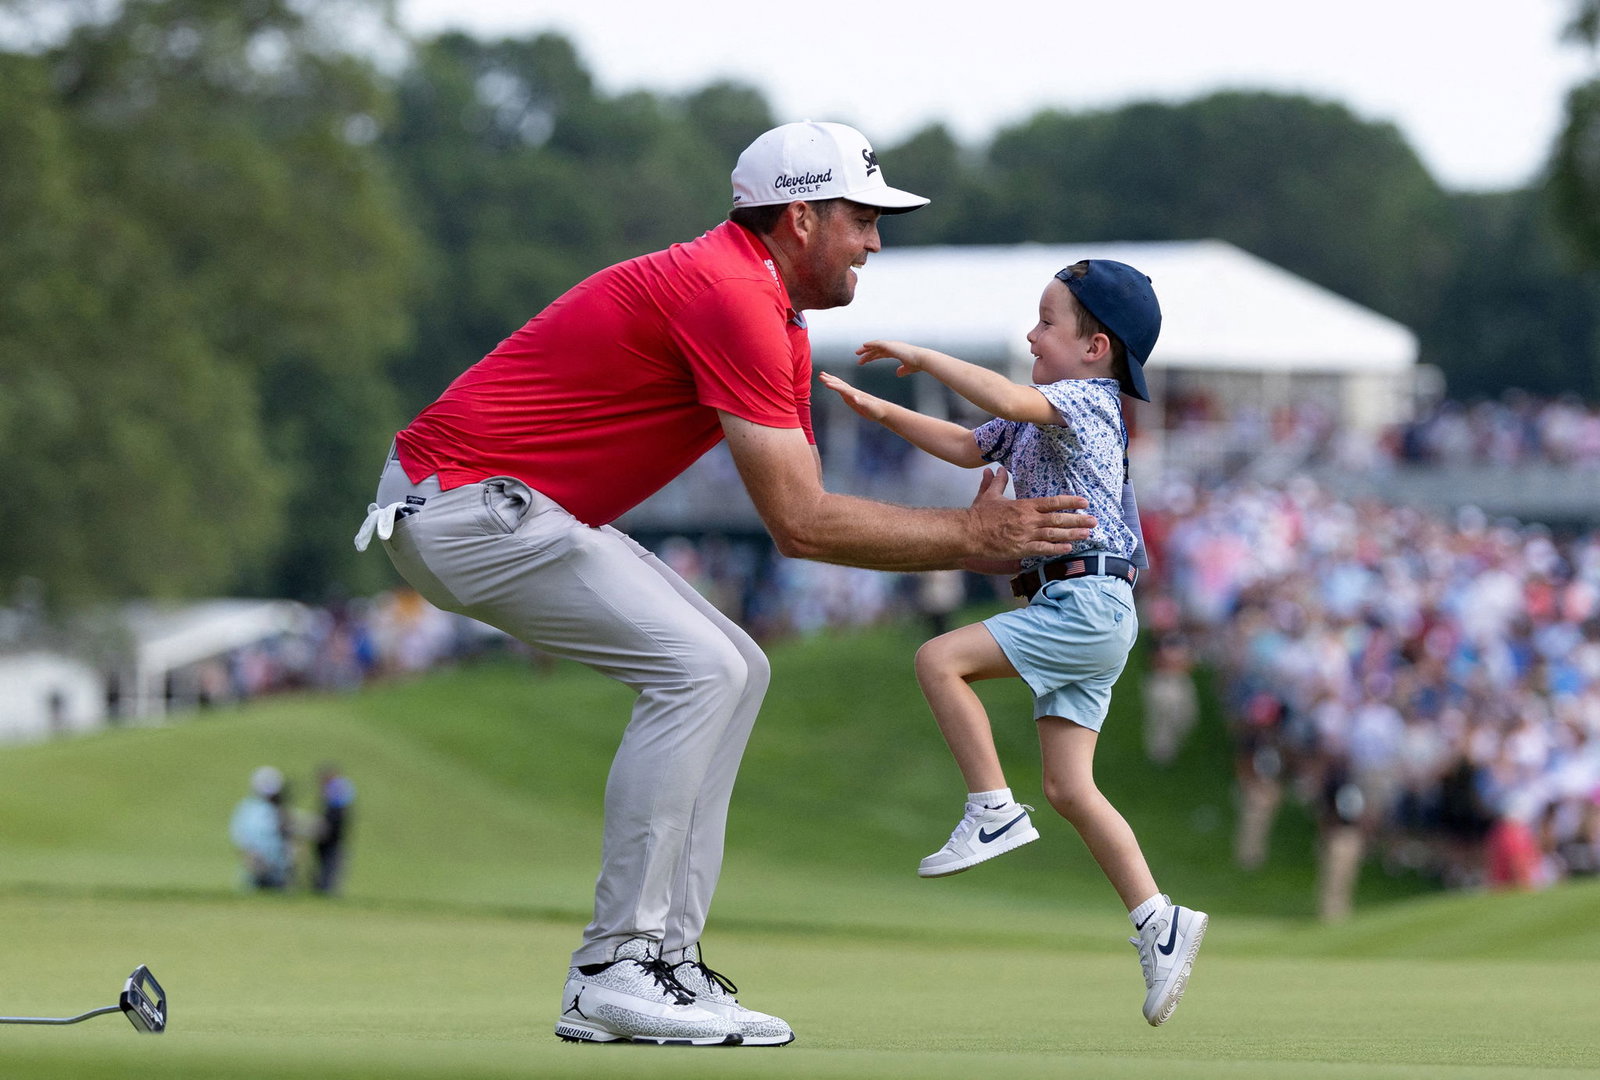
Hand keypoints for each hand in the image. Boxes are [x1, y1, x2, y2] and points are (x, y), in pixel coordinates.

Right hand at [819, 371, 890, 421]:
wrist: (882, 410)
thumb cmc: (876, 409)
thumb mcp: (869, 407)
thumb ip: (861, 402)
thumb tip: (854, 398)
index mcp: (855, 394)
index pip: (842, 389)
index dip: (834, 386)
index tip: (825, 382)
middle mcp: (852, 392)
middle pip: (839, 384)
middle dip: (829, 380)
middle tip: (820, 375)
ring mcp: (852, 394)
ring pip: (839, 384)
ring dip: (831, 380)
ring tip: (822, 375)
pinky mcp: (852, 397)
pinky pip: (842, 389)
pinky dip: (836, 385)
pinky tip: (833, 384)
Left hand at [856, 339, 923, 376]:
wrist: (921, 359)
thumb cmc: (917, 364)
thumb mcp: (908, 368)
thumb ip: (902, 370)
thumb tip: (898, 373)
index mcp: (896, 351)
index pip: (881, 353)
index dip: (873, 356)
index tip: (866, 361)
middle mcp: (893, 346)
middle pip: (876, 349)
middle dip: (867, 353)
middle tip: (858, 357)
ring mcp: (892, 345)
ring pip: (875, 345)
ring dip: (866, 349)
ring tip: (857, 353)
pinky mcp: (891, 345)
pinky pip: (878, 343)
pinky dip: (870, 344)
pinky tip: (864, 346)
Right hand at [967, 466, 1095, 558]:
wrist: (968, 532)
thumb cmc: (978, 515)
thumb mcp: (989, 495)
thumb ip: (997, 482)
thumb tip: (997, 468)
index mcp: (1024, 505)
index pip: (1052, 502)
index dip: (1070, 502)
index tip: (1084, 502)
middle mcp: (1028, 519)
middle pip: (1058, 518)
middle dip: (1078, 519)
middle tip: (1094, 520)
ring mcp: (1026, 535)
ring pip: (1055, 533)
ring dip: (1073, 534)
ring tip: (1088, 534)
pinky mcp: (1020, 549)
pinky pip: (1043, 549)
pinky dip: (1057, 549)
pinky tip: (1069, 548)